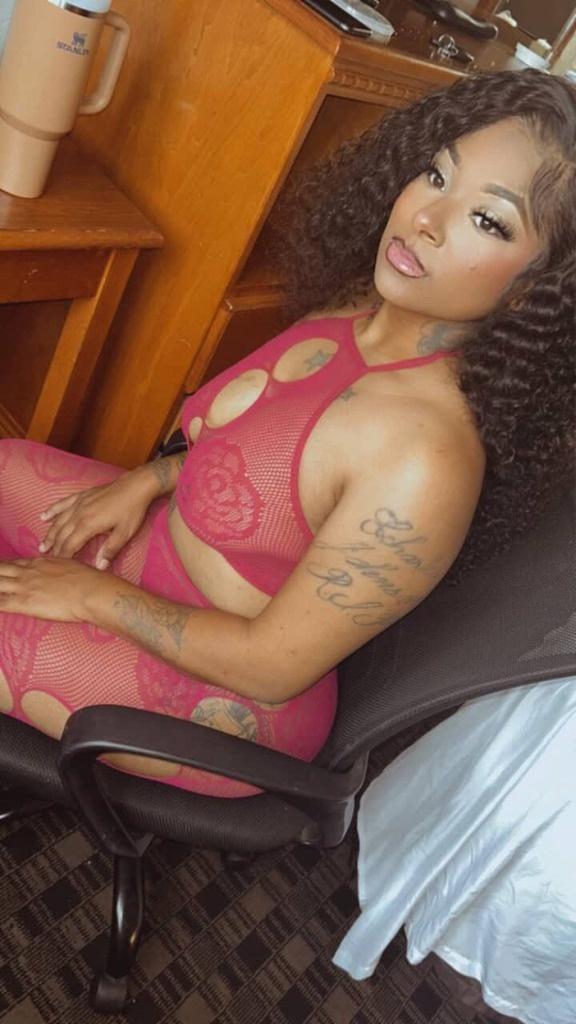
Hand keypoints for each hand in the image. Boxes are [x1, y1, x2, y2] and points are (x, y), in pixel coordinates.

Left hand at [0, 557, 109, 621]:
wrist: (91, 591)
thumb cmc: (90, 580)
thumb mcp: (73, 567)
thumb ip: (61, 568)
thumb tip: (63, 570)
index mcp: (41, 562)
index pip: (15, 563)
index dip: (3, 567)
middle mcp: (28, 572)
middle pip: (0, 569)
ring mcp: (24, 586)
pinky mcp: (24, 603)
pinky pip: (0, 603)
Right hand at [39, 467, 159, 568]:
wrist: (136, 485)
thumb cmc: (132, 510)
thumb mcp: (125, 533)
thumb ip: (110, 550)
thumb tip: (100, 567)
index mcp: (89, 525)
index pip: (70, 545)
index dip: (63, 556)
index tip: (58, 566)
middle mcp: (79, 514)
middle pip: (61, 534)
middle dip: (53, 547)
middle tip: (46, 559)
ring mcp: (79, 503)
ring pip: (58, 520)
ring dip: (49, 533)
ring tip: (42, 544)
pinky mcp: (82, 495)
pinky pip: (62, 503)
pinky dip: (52, 510)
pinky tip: (44, 516)